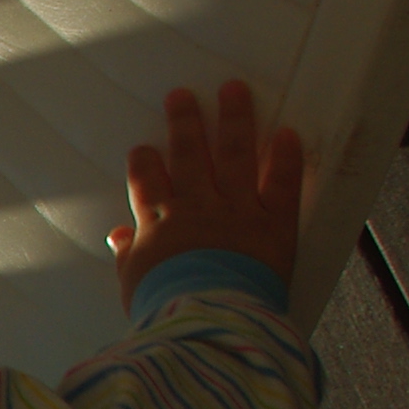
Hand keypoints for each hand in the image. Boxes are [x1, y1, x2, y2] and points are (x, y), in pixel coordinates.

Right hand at [114, 81, 302, 306]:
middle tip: (183, 94)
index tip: (143, 148)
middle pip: (188, 155)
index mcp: (159, 224)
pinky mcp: (274, 223)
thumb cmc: (166, 308)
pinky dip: (286, 159)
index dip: (144, 161)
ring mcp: (237, 210)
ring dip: (234, 120)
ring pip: (234, 155)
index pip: (147, 181)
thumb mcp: (134, 285)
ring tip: (234, 89)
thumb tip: (119, 238)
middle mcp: (196, 207)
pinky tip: (288, 133)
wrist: (208, 319)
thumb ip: (129, 258)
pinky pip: (282, 184)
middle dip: (185, 122)